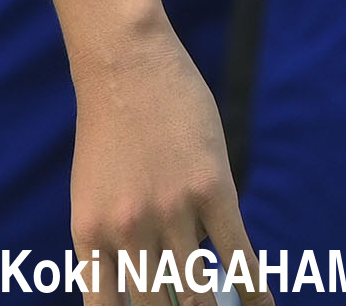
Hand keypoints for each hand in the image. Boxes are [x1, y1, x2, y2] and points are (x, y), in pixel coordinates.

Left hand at [68, 19, 259, 305]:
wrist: (123, 62)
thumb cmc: (110, 132)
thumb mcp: (94, 194)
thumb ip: (114, 246)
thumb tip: (147, 296)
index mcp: (89, 236)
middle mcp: (126, 231)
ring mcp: (170, 212)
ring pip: (202, 294)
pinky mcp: (211, 191)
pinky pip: (241, 259)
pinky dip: (255, 296)